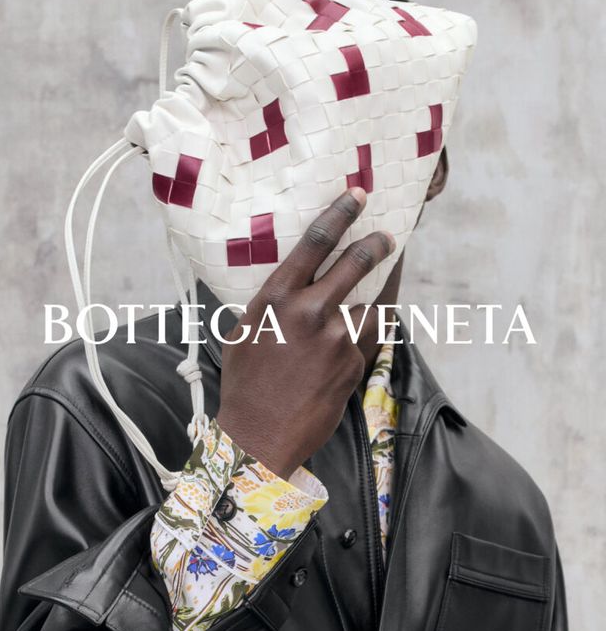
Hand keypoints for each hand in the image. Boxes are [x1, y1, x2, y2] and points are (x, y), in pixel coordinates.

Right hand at [216, 187, 394, 479]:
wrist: (260, 435)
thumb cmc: (244, 382)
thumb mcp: (244, 332)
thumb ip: (269, 304)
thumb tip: (289, 284)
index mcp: (277, 298)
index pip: (315, 242)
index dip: (340, 213)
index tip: (357, 196)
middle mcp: (310, 312)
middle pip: (356, 263)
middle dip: (377, 244)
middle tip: (387, 238)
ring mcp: (337, 339)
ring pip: (371, 303)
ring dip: (376, 294)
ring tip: (378, 289)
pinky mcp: (354, 364)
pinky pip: (369, 337)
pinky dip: (368, 330)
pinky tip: (363, 330)